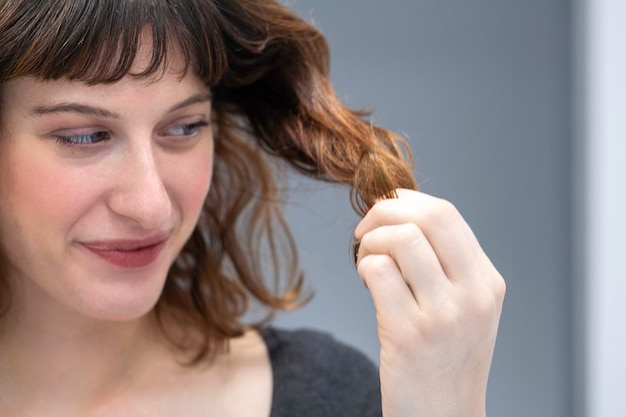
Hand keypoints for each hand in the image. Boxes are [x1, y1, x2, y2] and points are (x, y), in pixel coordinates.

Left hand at [355, 189, 504, 416]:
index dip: (407, 202)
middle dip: (386, 210)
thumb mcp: (464, 310)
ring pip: (402, 239)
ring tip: (367, 260)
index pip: (447, 215)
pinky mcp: (410, 334)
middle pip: (430, 217)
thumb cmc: (444, 361)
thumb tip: (400, 216)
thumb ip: (445, 266)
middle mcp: (473, 295)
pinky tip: (367, 283)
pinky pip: (379, 271)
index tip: (385, 211)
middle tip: (365, 229)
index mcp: (486, 282)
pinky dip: (364, 267)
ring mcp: (444, 315)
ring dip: (371, 241)